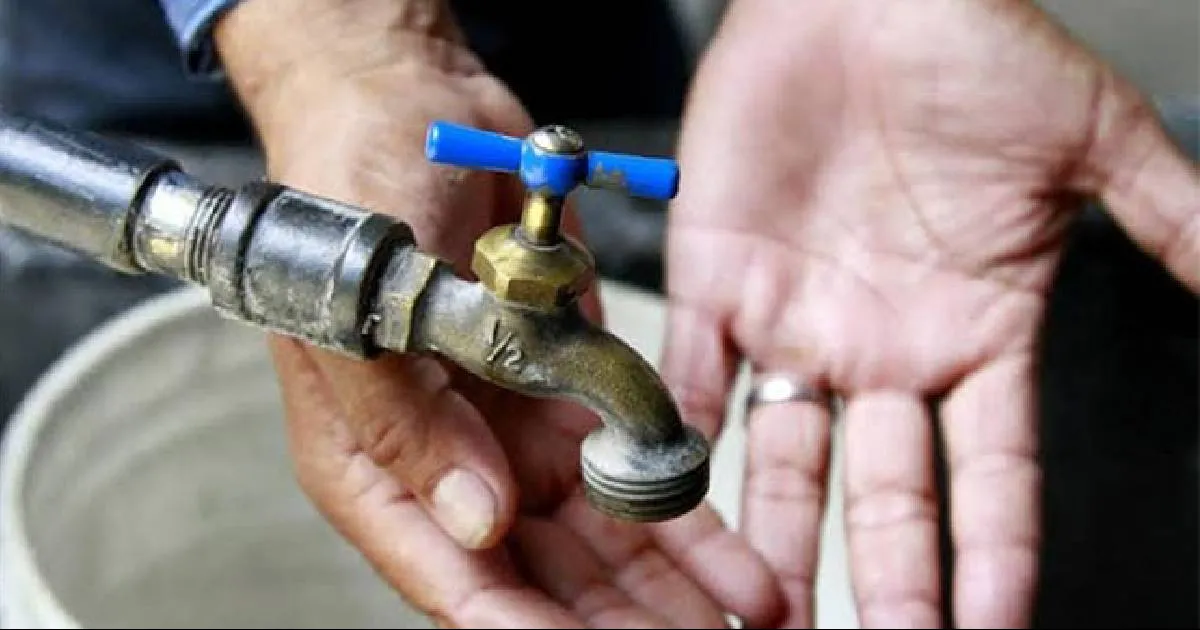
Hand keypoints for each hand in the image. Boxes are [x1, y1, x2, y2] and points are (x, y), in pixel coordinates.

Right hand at [214, 1, 778, 626]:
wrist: (406, 104)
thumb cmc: (347, 198)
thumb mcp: (356, 313)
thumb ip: (407, 428)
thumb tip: (481, 528)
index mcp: (376, 466)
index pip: (455, 579)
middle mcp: (450, 465)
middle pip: (542, 581)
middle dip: (620, 625)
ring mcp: (514, 434)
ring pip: (601, 545)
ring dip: (671, 592)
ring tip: (745, 623)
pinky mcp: (569, 395)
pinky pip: (633, 470)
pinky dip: (686, 519)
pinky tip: (742, 566)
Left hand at [664, 0, 1197, 626]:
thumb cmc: (974, 50)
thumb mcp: (1093, 142)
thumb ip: (1173, 223)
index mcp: (976, 333)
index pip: (993, 477)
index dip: (994, 558)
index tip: (992, 626)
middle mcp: (884, 348)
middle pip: (886, 495)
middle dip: (883, 581)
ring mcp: (798, 323)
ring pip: (783, 460)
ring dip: (771, 541)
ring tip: (766, 618)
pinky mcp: (719, 282)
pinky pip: (694, 379)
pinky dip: (679, 441)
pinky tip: (677, 508)